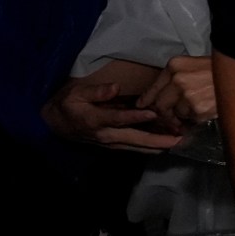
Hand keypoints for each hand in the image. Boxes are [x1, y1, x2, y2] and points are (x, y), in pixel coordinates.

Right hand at [44, 75, 182, 152]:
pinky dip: (150, 147)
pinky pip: (135, 147)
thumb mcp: (76, 93)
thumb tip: (115, 87)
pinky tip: (165, 145)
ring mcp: (110, 142)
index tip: (152, 113)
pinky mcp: (114, 145)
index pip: (118, 118)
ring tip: (178, 144)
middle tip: (177, 139)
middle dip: (157, 140)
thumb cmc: (68, 104)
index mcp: (95, 119)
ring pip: (137, 146)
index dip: (135, 116)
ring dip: (158, 146)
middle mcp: (105, 134)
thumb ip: (96, 91)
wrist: (56, 125)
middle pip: (134, 138)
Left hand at [137, 56, 217, 132]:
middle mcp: (177, 79)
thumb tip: (156, 99)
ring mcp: (187, 95)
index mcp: (175, 66)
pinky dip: (198, 117)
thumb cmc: (220, 69)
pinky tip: (208, 107)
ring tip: (199, 107)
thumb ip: (176, 79)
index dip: (147, 99)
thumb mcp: (194, 66)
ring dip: (185, 115)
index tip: (142, 106)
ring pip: (177, 114)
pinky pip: (191, 119)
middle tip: (172, 118)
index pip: (154, 87)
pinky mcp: (198, 109)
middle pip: (160, 105)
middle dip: (165, 114)